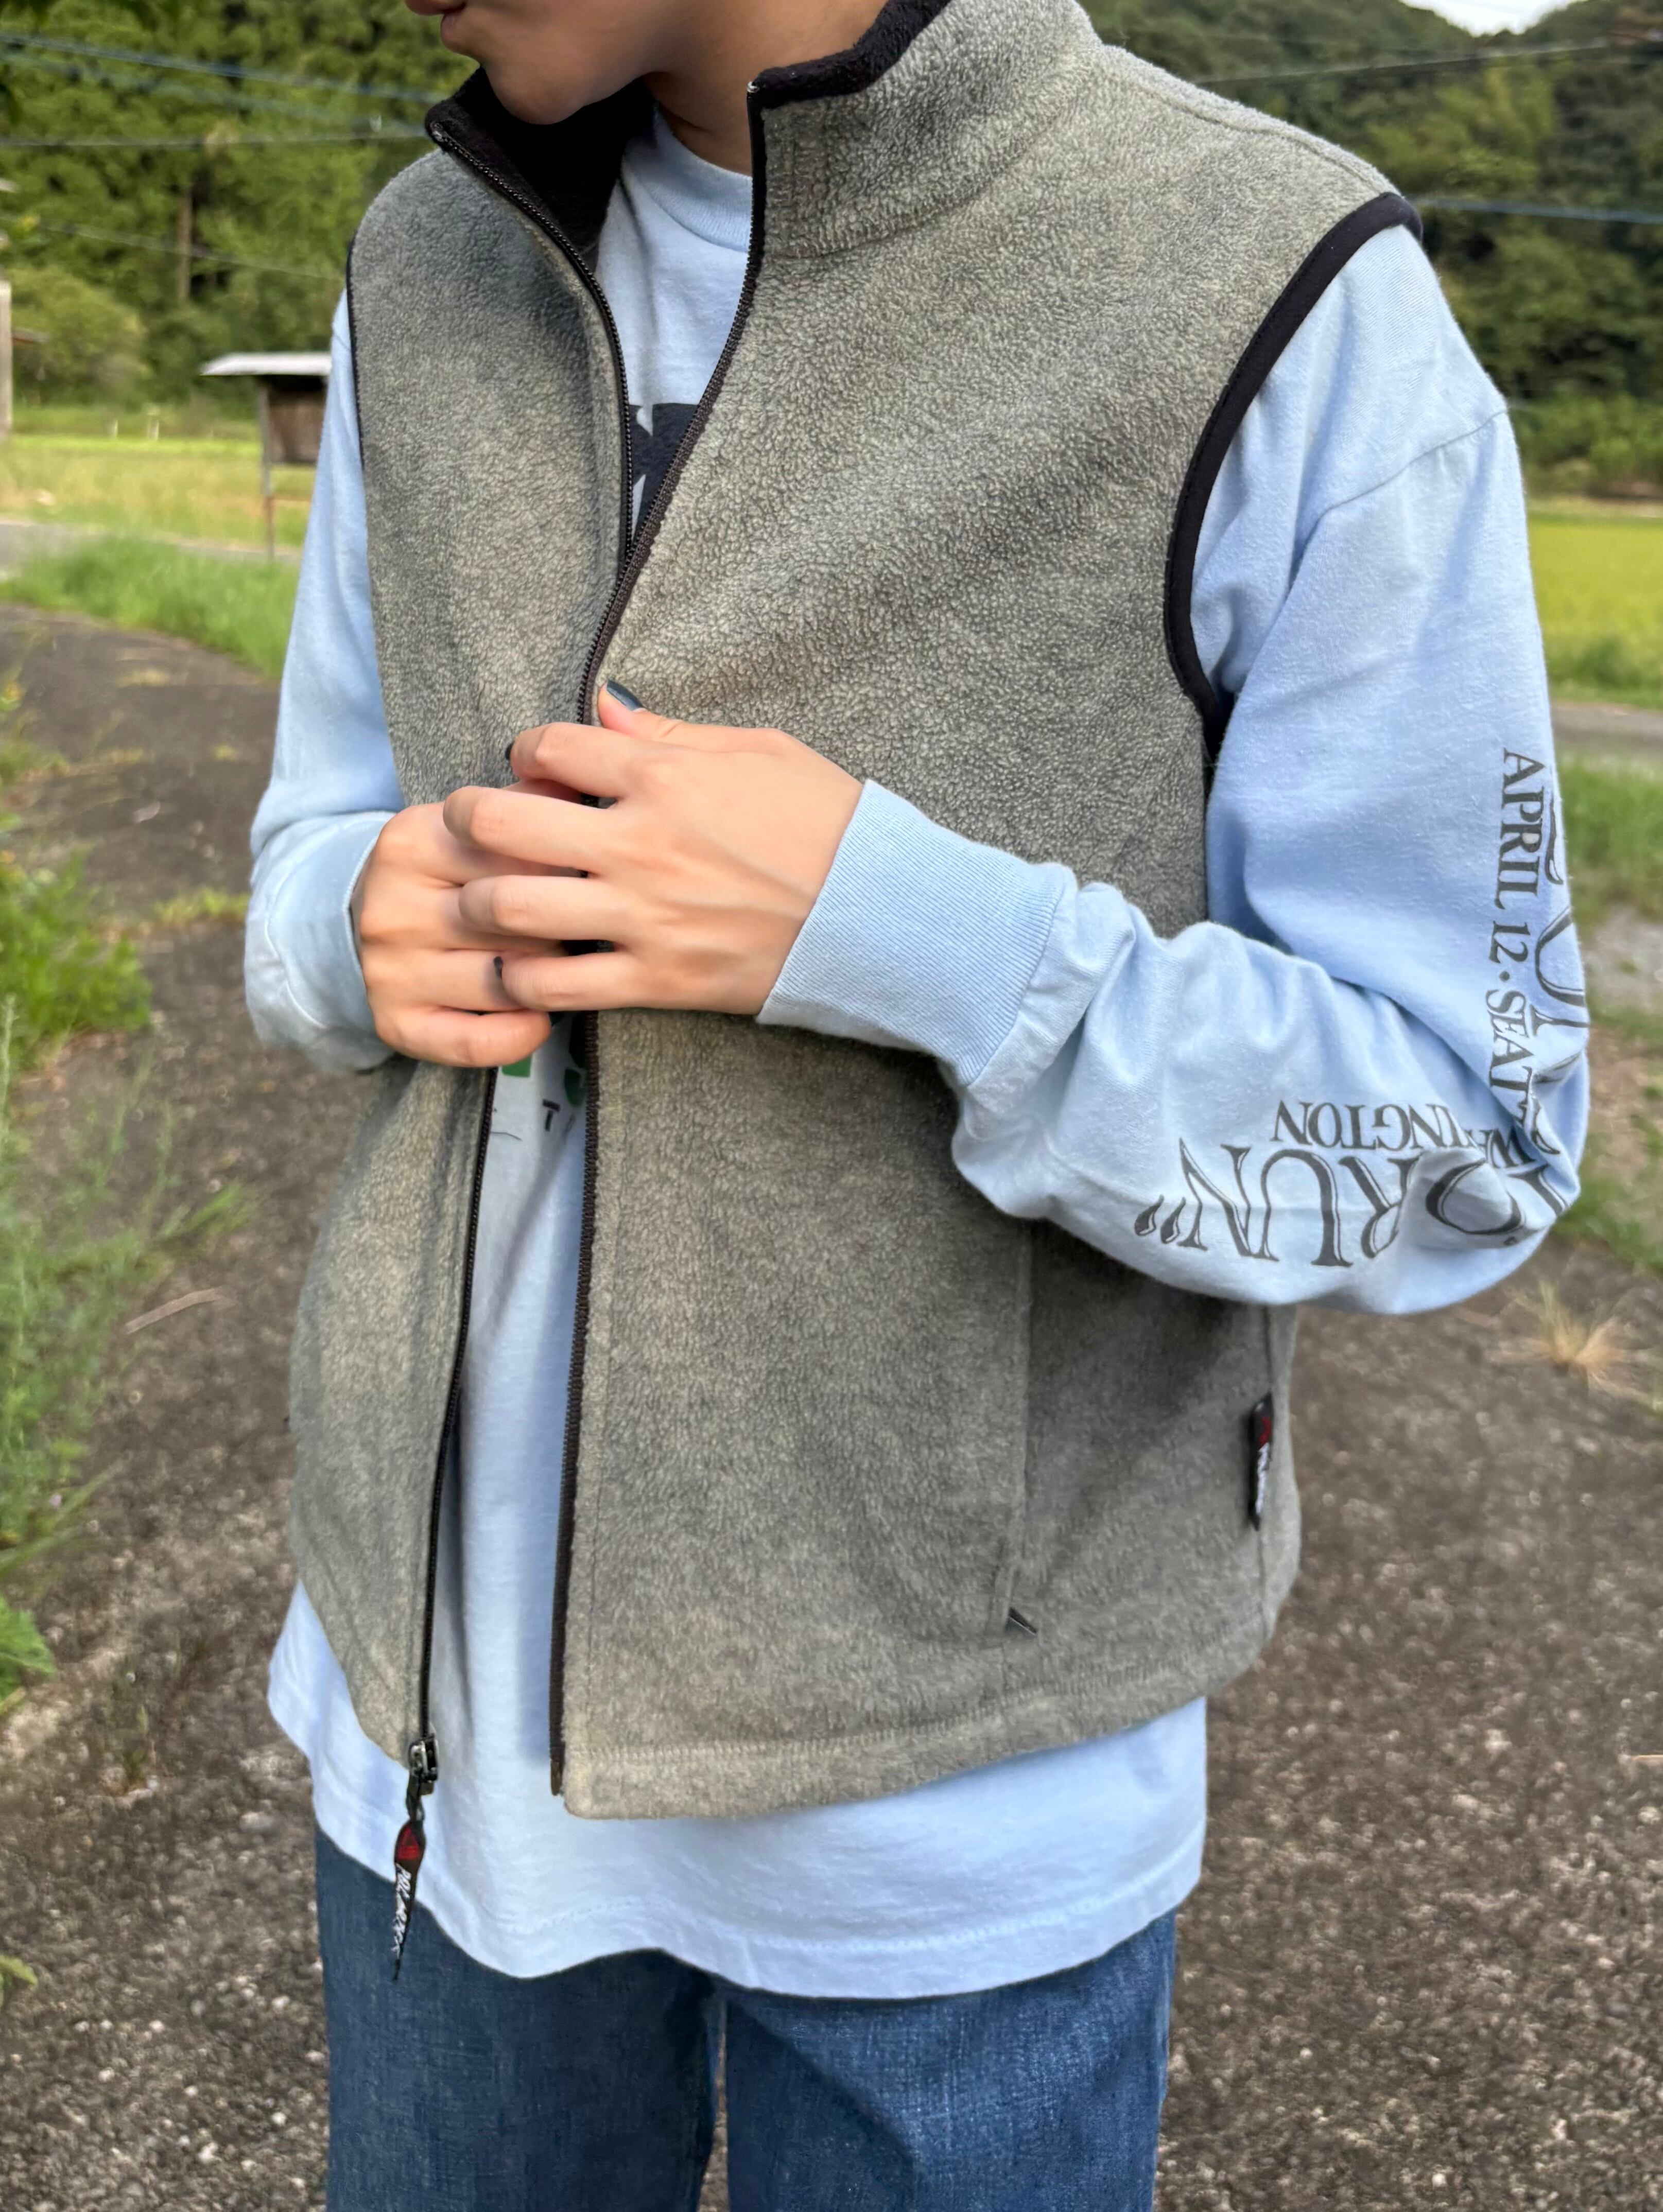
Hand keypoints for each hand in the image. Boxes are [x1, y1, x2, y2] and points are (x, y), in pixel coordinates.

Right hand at [353, 800, 561, 1066]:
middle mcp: (391, 906)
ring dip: (548, 977)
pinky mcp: (394, 1022)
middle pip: (516, 920)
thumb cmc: (452, 866)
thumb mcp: (477, 821)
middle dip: (562, 921)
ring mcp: (388, 969)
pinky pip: (473, 1043)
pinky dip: (519, 1035)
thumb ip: (533, 799)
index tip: (585, 870)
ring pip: (505, 982)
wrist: (371, 912)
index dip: (566, 864)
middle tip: (583, 921)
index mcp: (411, 839)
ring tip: (563, 962)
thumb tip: (596, 774)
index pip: (518, 854)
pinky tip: (541, 1016)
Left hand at [441, 685, 862, 1016]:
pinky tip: (517, 969)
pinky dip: (520, 979)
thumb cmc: (828, 823)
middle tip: (467, 826)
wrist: (882, 915)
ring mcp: (643, 916)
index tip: (530, 767)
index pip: (550, 746)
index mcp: (663, 775)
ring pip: (511, 907)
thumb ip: (669, 731)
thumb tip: (604, 706)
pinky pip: (557, 986)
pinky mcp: (657, 980)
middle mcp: (639, 843)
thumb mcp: (758, 750)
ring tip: (480, 901)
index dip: (524, 752)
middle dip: (466, 818)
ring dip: (478, 901)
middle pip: (501, 821)